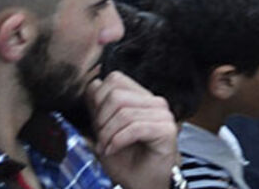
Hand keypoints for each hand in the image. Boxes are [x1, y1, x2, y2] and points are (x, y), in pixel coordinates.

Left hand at [86, 71, 178, 188]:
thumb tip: (92, 85)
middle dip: (101, 120)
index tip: (96, 122)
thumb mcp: (104, 133)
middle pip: (116, 95)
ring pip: (124, 113)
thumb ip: (98, 110)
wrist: (142, 184)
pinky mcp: (166, 130)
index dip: (98, 99)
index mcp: (141, 99)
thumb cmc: (127, 162)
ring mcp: (163, 115)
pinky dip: (118, 141)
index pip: (116, 79)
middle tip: (101, 139)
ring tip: (106, 148)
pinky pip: (135, 128)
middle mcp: (155, 103)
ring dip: (108, 135)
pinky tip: (113, 150)